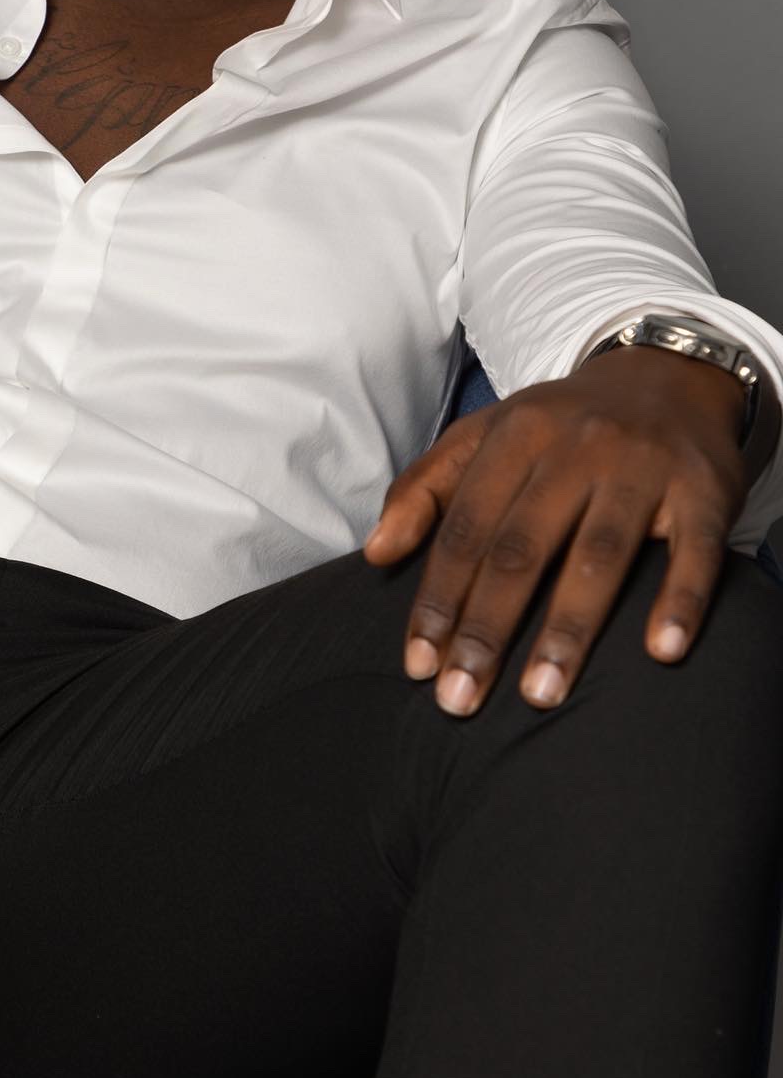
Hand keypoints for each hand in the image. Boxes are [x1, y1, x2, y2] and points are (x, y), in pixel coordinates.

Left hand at [362, 345, 753, 715]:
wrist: (665, 378)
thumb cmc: (559, 427)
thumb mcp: (483, 436)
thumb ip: (424, 489)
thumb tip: (374, 553)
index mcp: (515, 435)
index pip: (465, 528)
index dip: (439, 598)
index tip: (419, 664)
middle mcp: (576, 448)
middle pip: (522, 548)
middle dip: (487, 627)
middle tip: (461, 699)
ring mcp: (642, 467)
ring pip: (600, 555)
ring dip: (568, 630)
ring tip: (540, 695)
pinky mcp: (704, 490)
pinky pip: (695, 552)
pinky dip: (680, 601)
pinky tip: (660, 652)